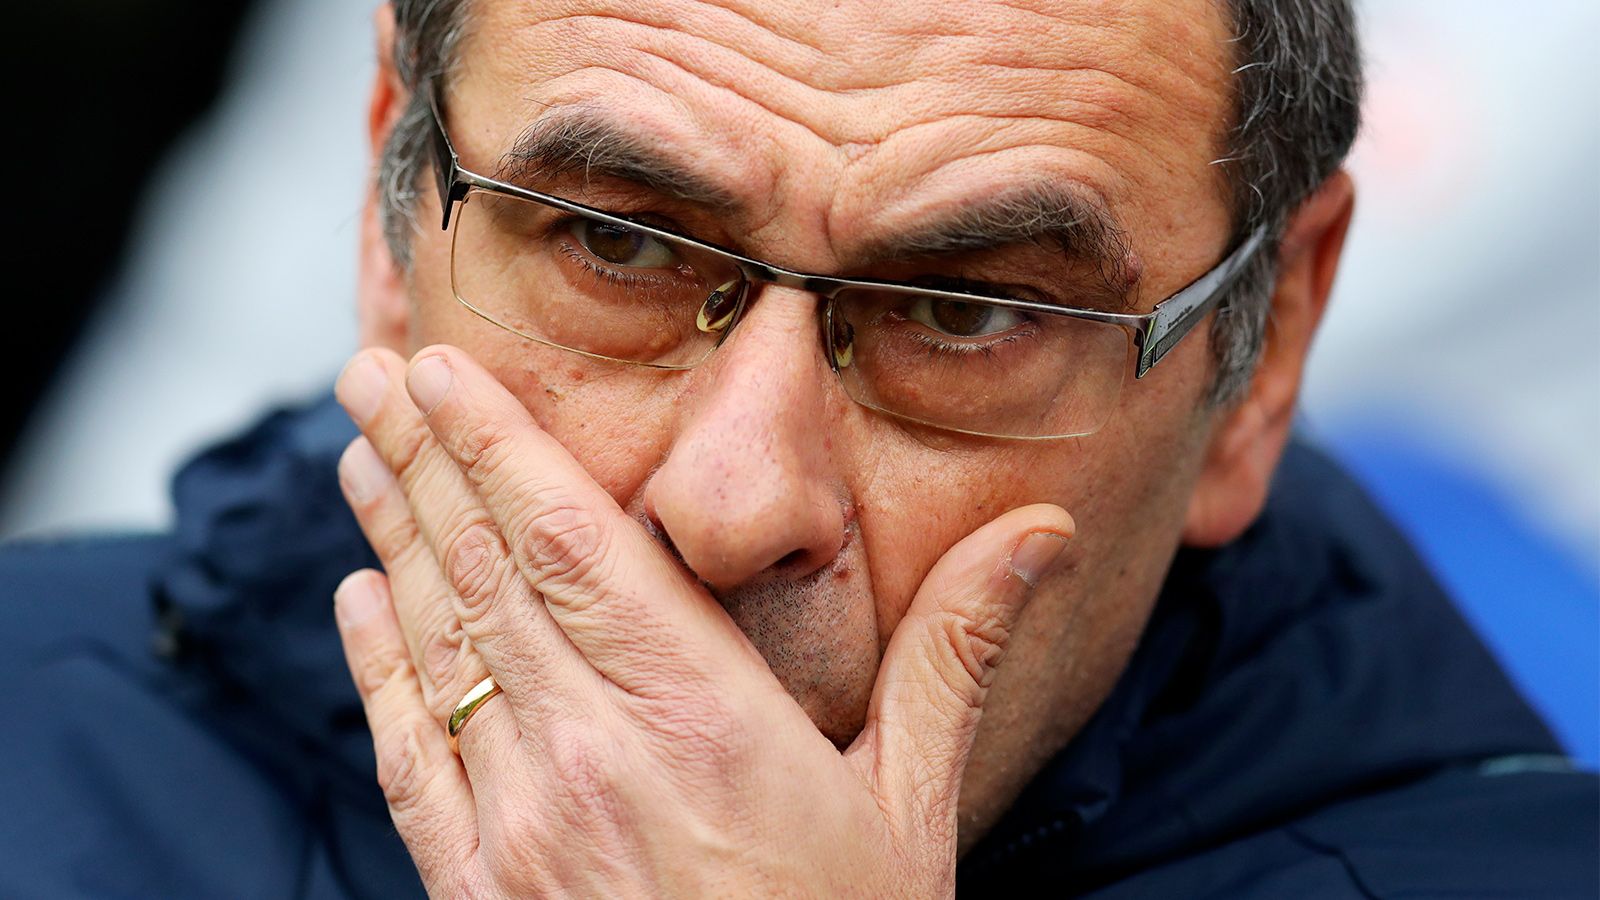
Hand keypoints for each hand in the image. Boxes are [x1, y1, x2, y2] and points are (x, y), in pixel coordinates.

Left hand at [331, 344, 1072, 896]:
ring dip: (392, 536)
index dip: (496, 445)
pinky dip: (379, 664)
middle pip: (483, 572)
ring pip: (438, 647)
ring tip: (360, 451)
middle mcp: (591, 758)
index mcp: (703, 720)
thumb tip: (1039, 532)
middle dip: (420, 457)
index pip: (571, 546)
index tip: (445, 368)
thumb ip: (955, 655)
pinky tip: (361, 599)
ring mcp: (521, 826)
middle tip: (371, 371)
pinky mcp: (478, 889)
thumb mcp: (916, 805)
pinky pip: (409, 755)